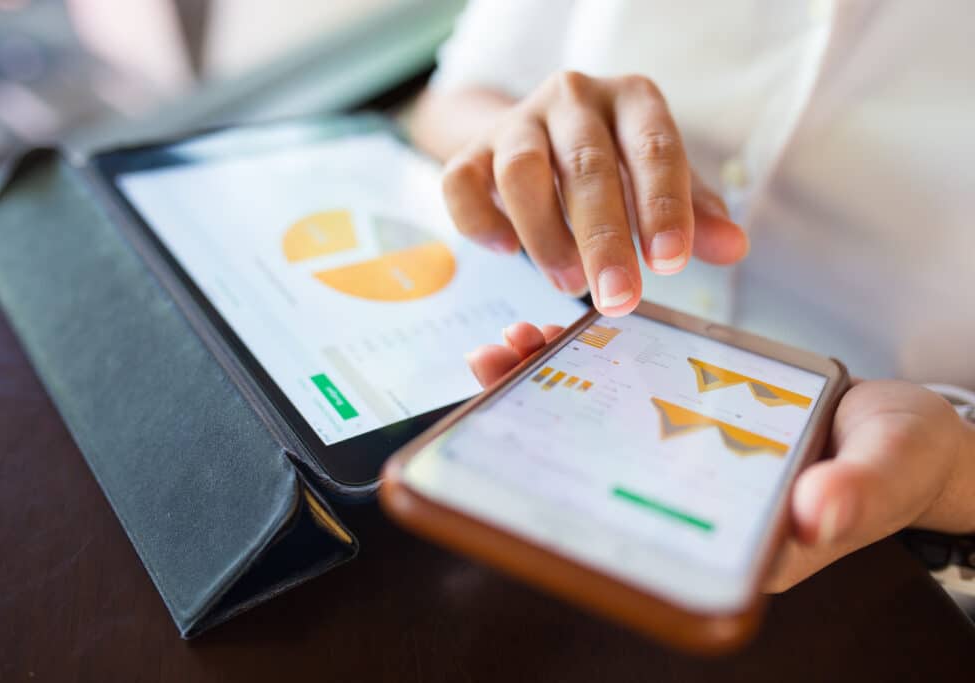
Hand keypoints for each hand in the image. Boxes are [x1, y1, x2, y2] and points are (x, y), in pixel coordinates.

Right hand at [441, 71, 749, 315]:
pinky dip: (478, 219)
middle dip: (604, 238)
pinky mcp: (472, 150)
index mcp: (631, 100)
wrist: (541, 137)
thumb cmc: (615, 164)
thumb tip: (733, 247)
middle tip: (620, 298)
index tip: (670, 263)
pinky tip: (504, 250)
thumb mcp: (661, 181)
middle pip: (586, 165)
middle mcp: (573, 99)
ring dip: (545, 234)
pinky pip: (459, 180)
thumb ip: (695, 212)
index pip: (653, 147)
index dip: (662, 205)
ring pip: (521, 170)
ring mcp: (517, 122)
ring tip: (568, 285)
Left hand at [467, 323, 974, 590]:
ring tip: (515, 342)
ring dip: (550, 387)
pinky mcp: (685, 418)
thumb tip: (814, 518)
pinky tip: (565, 332)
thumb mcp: (887, 471)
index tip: (514, 460)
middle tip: (496, 371)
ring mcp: (682, 460)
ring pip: (599, 431)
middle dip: (534, 426)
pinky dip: (592, 364)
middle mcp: (690, 502)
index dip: (566, 506)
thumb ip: (854, 493)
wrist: (903, 432)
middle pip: (594, 475)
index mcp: (726, 539)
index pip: (631, 537)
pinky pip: (624, 395)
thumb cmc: (898, 460)